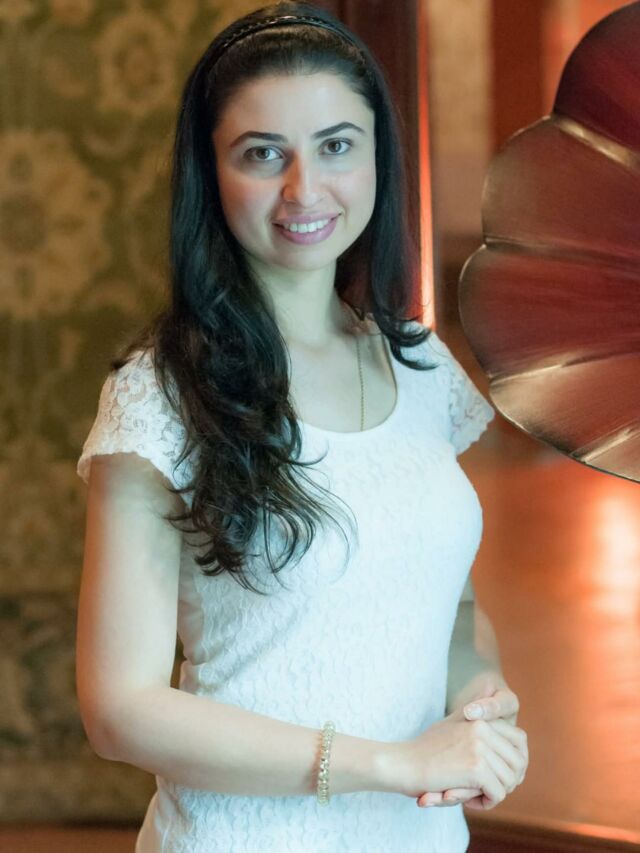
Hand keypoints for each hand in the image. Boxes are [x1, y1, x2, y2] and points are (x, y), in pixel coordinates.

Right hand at [392, 701, 526, 809]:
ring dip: (496, 793)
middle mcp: (483, 728)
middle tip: (487, 789)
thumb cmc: (426, 748)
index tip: (498, 774)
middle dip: (508, 780)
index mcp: (482, 718)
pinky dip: (487, 803)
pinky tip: (470, 800)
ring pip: (510, 780)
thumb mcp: (453, 721)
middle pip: (519, 762)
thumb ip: (472, 708)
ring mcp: (480, 747)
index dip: (515, 761)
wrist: (403, 763)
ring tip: (475, 795)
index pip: (520, 739)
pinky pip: (498, 793)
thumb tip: (489, 685)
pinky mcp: (476, 768)